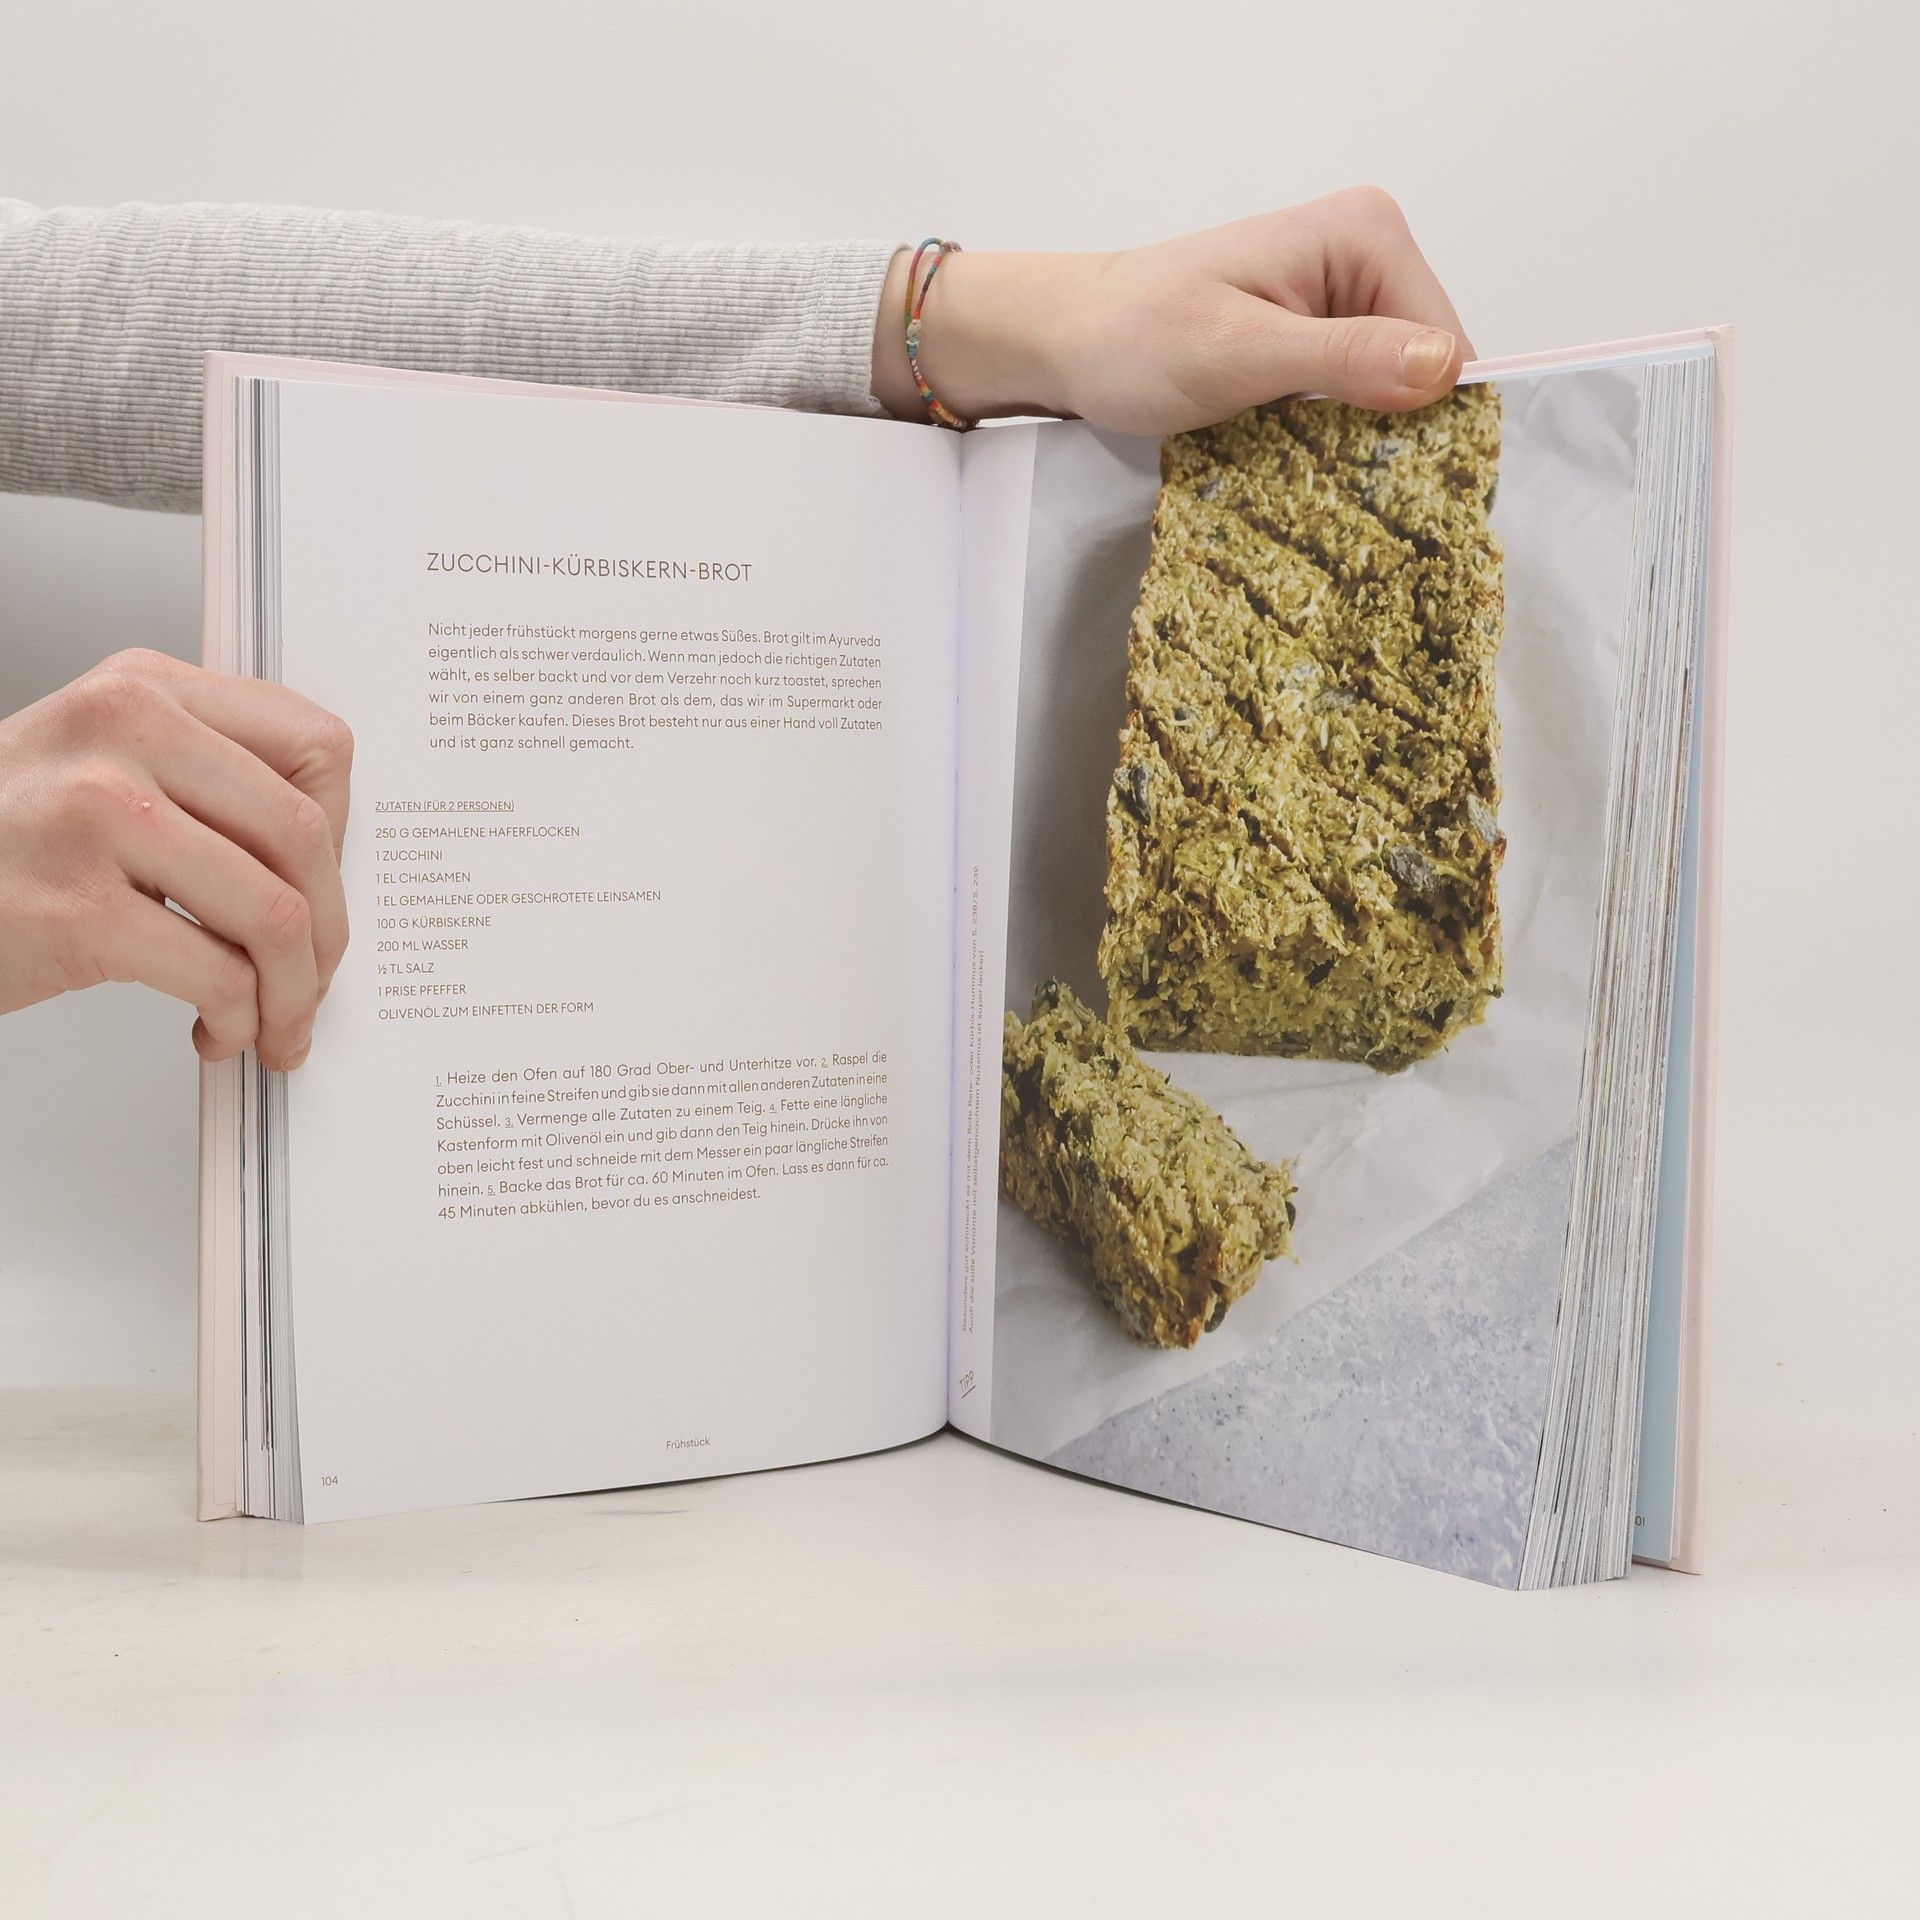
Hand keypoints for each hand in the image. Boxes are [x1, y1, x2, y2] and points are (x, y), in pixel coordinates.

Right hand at [0, 649, 352, 1069]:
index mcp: (145, 689)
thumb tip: (328, 854)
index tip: (328, 886)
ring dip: (293, 991)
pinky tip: (215, 1030)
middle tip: (315, 978)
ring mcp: (98, 816)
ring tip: (273, 1021)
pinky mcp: (76, 908)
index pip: (316, 744)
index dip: (344, 831)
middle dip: (331, 930)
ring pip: (275, 914)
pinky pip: (217, 975)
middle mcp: (124, 733)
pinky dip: (236, 1020)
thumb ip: (205, 775)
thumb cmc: (7, 839)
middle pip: (307, 836)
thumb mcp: (101, 762)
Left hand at [873, 187, 1473, 433]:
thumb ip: (1341, 357)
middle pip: (1426, 370)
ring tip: (1316, 481)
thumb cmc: (1135, 339)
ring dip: (1360, 442)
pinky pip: (1352, 397)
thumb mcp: (1239, 352)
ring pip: (1391, 392)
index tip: (1390, 484)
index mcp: (1366, 235)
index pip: (1447, 344)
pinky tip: (1302, 466)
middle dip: (1392, 432)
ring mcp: (1340, 298)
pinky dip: (1333, 437)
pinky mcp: (1313, 338)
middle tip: (1341, 490)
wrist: (1065, 342)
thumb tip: (1441, 369)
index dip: (1427, 418)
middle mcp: (1365, 255)